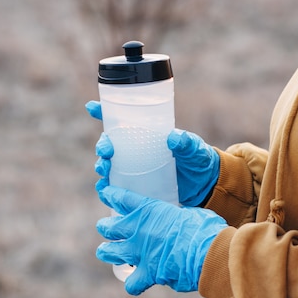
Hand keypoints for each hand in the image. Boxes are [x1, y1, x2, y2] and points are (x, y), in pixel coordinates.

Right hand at [86, 100, 219, 206]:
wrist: (204, 185)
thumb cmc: (197, 159)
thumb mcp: (194, 147)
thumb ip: (187, 142)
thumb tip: (173, 138)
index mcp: (145, 135)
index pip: (120, 121)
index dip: (103, 112)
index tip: (92, 107)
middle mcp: (135, 152)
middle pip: (109, 145)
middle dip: (102, 146)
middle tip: (105, 151)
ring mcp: (134, 171)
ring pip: (108, 167)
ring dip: (102, 167)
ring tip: (105, 170)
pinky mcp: (136, 189)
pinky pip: (115, 189)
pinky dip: (106, 190)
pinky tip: (105, 191)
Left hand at [95, 186, 226, 294]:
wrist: (208, 252)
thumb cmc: (205, 229)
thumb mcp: (191, 213)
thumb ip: (180, 215)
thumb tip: (183, 219)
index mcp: (149, 210)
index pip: (121, 198)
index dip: (110, 194)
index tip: (105, 192)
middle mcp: (138, 230)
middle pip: (108, 227)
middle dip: (105, 227)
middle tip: (106, 227)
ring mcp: (139, 253)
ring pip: (109, 252)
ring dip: (106, 251)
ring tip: (105, 251)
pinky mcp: (147, 274)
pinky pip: (131, 283)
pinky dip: (133, 284)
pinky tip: (136, 283)